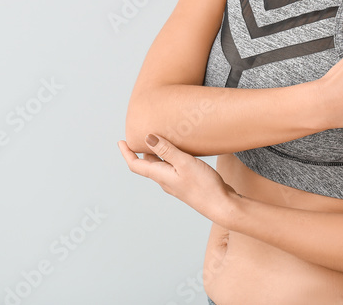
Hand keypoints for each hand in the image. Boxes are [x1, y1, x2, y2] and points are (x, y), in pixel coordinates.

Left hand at [118, 134, 239, 223]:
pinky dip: (169, 157)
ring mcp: (176, 182)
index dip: (126, 153)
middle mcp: (165, 180)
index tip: (121, 141)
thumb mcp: (184, 164)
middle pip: (147, 165)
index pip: (136, 165)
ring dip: (156, 153)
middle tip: (140, 136)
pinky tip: (179, 150)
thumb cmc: (204, 186)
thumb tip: (147, 138)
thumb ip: (166, 150)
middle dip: (140, 151)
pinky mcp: (187, 182)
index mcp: (161, 176)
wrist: (222, 205)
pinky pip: (172, 167)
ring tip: (158, 138)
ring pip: (160, 166)